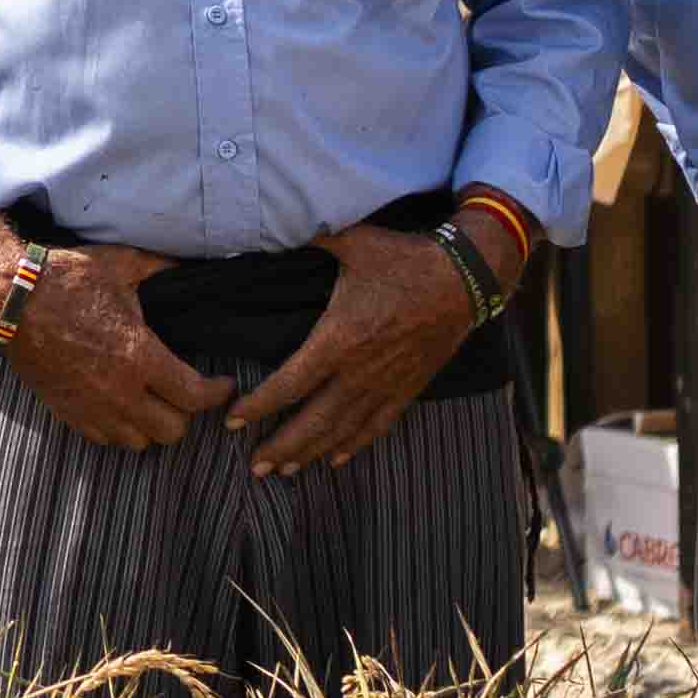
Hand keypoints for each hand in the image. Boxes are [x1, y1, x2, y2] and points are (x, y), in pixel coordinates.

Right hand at [0, 242, 227, 455]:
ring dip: (152, 425)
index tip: (223, 383)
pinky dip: (119, 429)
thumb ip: (161, 268)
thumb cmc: (67, 280)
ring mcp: (92, 407)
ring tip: (153, 403)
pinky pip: (105, 440)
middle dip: (186, 413)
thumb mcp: (121, 264)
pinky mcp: (68, 413)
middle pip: (173, 431)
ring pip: (139, 443)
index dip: (217, 393)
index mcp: (139, 357)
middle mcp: (120, 392)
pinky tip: (120, 407)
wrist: (10, 300)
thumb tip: (188, 267)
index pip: (195, 396)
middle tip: (185, 392)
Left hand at [234, 220, 498, 476]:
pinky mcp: (408, 388)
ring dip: (311, 453)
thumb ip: (314, 238)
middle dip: (280, 448)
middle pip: (312, 422)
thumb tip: (278, 224)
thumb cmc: (405, 260)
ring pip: (342, 431)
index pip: (289, 384)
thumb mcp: (355, 243)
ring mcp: (385, 384)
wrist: (464, 280)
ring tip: (285, 472)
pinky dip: (354, 445)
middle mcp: (358, 371)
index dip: (259, 406)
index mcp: (338, 339)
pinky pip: (377, 426)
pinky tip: (336, 459)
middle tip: (255, 469)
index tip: (233, 421)